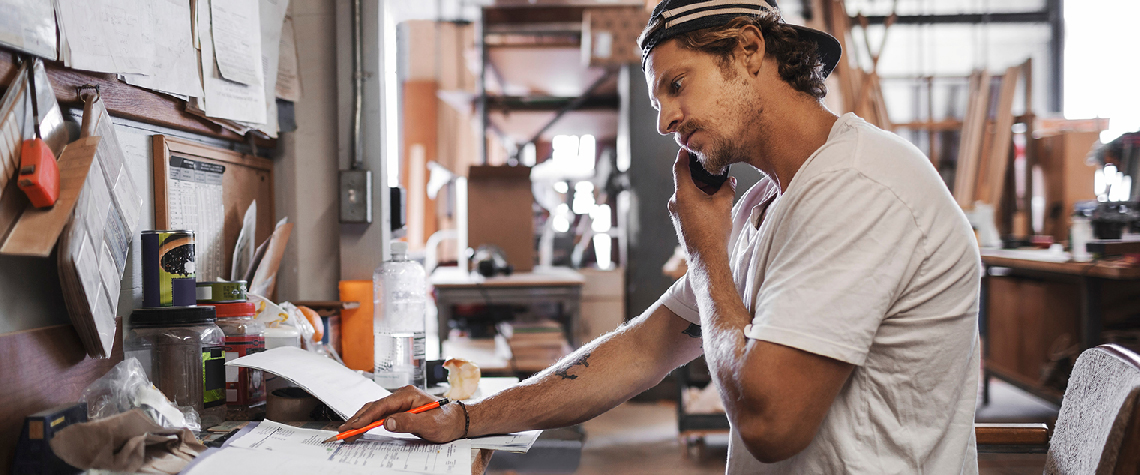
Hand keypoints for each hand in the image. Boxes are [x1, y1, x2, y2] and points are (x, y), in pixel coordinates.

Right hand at [338, 386, 465, 442]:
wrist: (458, 420)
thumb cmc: (447, 421)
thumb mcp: (430, 424)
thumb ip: (409, 422)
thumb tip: (387, 422)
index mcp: (408, 395)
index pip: (381, 406)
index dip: (365, 418)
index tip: (353, 427)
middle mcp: (402, 396)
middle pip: (374, 407)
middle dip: (357, 420)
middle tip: (344, 432)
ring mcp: (400, 402)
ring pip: (375, 410)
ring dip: (361, 421)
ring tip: (348, 432)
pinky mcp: (400, 410)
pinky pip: (380, 414)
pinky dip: (369, 422)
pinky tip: (361, 428)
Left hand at [669, 149, 735, 264]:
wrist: (706, 258)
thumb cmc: (714, 231)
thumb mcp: (724, 204)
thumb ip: (726, 188)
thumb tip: (730, 181)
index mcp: (683, 192)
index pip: (680, 167)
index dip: (684, 156)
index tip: (687, 148)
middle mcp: (675, 201)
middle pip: (684, 180)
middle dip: (699, 175)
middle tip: (713, 172)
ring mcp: (675, 212)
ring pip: (686, 193)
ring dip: (699, 189)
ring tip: (716, 190)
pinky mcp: (679, 222)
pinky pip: (686, 204)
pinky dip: (696, 200)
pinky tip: (710, 204)